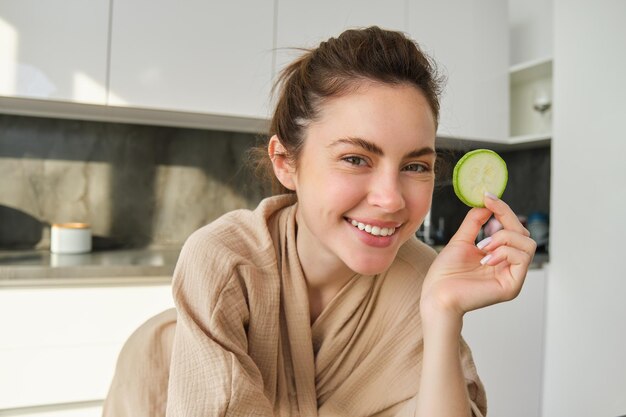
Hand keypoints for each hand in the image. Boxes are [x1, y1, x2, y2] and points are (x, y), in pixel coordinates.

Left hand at [421, 193, 536, 320]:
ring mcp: (512, 277)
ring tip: (483, 246)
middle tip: (488, 213)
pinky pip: (523, 258)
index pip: (512, 228)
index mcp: (499, 256)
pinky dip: (505, 251)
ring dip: (504, 237)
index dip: (503, 210)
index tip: (488, 196)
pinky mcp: (512, 286)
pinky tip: (486, 258)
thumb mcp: (461, 240)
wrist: (436, 294)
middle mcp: (509, 266)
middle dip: (506, 219)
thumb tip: (487, 203)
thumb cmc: (445, 273)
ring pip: (528, 243)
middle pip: (524, 233)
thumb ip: (475, 222)